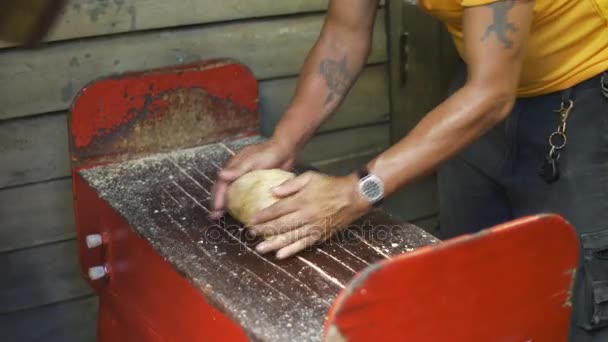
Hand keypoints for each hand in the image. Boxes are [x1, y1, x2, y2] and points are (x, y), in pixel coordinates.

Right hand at [211, 138, 295, 218]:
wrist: (285, 150)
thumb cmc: (268, 153)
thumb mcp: (252, 160)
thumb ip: (237, 169)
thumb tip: (220, 176)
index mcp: (232, 167)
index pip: (221, 184)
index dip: (217, 197)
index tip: (217, 209)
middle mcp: (235, 173)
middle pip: (222, 189)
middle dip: (218, 202)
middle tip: (215, 216)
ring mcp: (244, 178)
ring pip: (230, 192)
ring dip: (226, 204)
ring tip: (222, 216)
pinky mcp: (253, 183)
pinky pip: (242, 194)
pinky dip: (238, 202)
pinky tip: (239, 212)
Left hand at [249, 171, 370, 258]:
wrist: (354, 196)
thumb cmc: (331, 184)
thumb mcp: (310, 177)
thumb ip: (290, 184)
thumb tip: (273, 191)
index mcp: (302, 200)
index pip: (278, 209)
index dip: (264, 215)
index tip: (252, 220)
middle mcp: (306, 215)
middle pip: (281, 225)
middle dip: (264, 230)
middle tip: (251, 234)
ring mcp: (313, 227)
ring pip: (290, 237)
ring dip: (273, 244)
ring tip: (260, 248)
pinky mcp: (320, 235)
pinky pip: (304, 244)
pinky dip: (291, 250)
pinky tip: (280, 255)